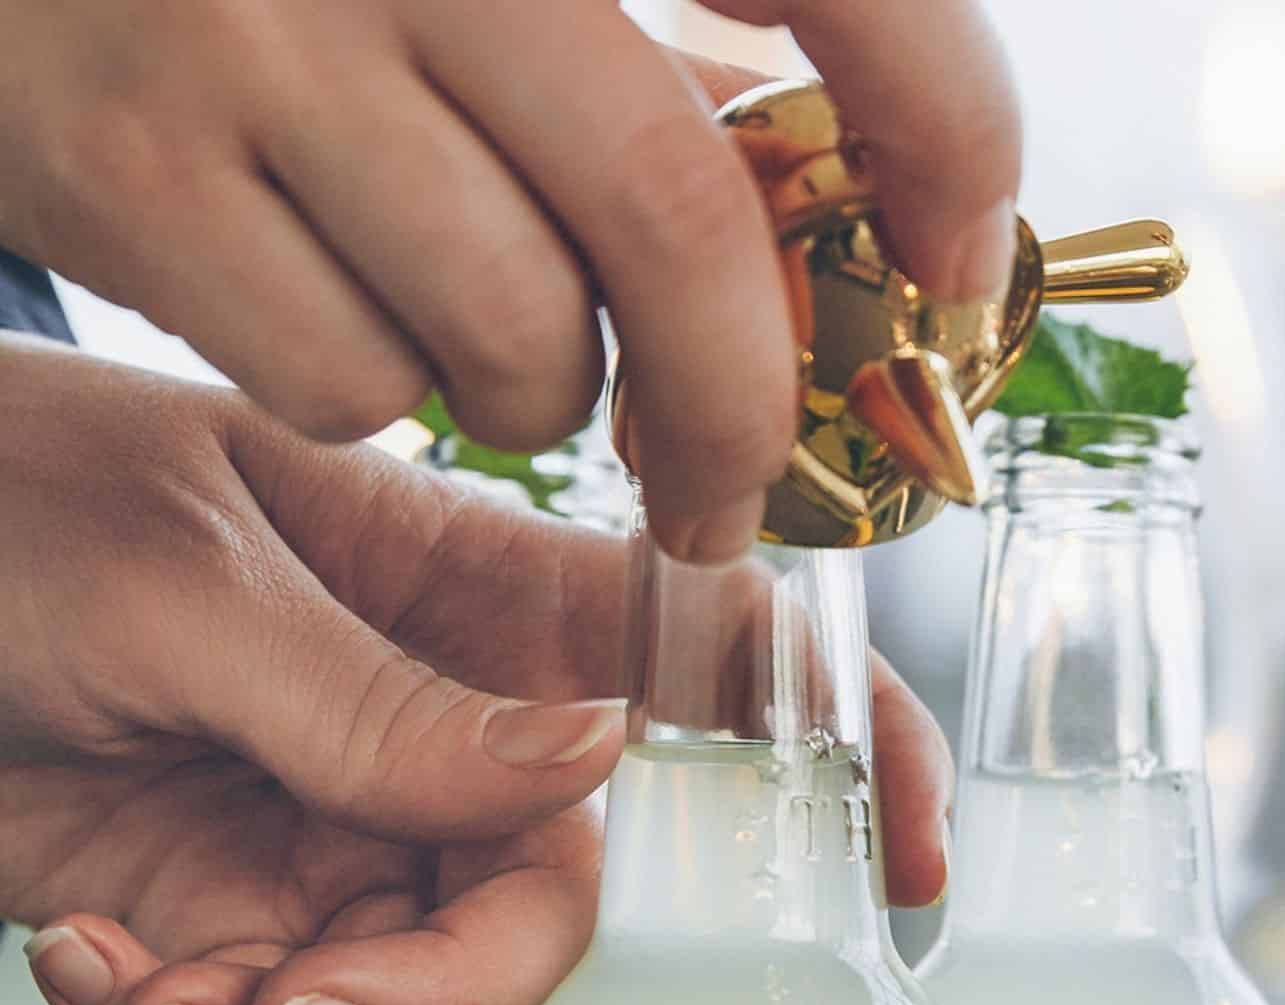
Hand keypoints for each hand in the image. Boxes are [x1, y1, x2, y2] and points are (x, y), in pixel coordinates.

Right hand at [0, 0, 1020, 563]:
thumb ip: (669, 49)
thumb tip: (883, 206)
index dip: (942, 130)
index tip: (956, 262)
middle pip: (674, 220)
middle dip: (737, 403)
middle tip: (731, 488)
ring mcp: (251, 34)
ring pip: (517, 337)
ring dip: (542, 398)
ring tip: (485, 336)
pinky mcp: (136, 170)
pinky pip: (358, 385)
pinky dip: (381, 395)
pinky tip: (337, 308)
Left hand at [1, 340, 952, 1004]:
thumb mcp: (186, 582)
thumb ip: (381, 703)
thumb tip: (600, 765)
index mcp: (471, 605)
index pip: (708, 670)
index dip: (844, 757)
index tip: (916, 867)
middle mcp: (433, 744)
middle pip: (544, 922)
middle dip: (430, 1001)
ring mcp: (338, 848)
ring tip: (135, 981)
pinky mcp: (233, 931)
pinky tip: (83, 963)